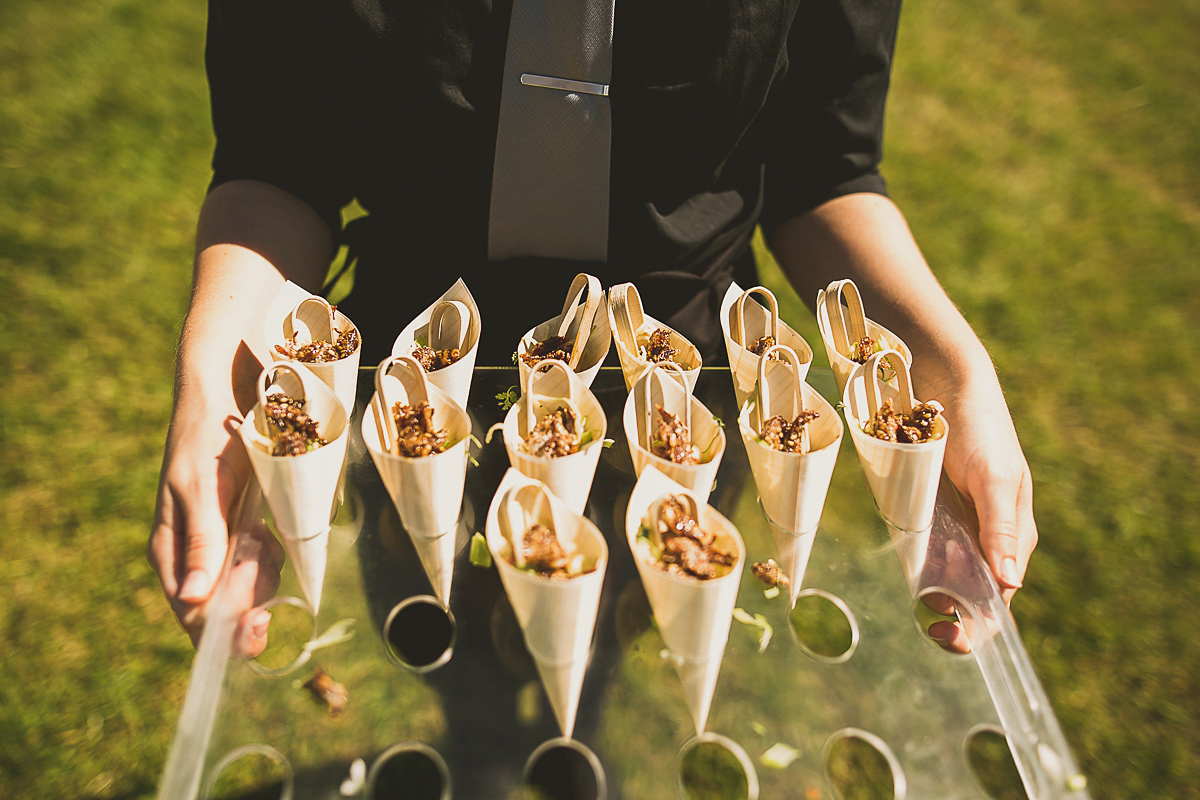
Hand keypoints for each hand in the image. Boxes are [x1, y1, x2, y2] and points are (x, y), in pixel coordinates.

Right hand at [148, 409, 283, 656]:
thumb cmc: (207, 436)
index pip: (194, 615)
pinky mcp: (242, 533)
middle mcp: (191, 557)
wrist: (228, 393)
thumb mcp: (203, 488)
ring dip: (264, 570)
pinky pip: (261, 564)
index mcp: (169, 552)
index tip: (258, 621)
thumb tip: (192, 598)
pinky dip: (271, 553)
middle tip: (263, 553)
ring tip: (261, 530)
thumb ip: (202, 541)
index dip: (226, 630)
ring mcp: (218, 546)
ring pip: (247, 590)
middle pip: (223, 611)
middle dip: (251, 596)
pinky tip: (267, 528)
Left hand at [920, 375, 1038, 651]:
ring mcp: (960, 527)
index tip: (946, 635)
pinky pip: (927, 552)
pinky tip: (906, 569)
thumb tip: (1009, 583)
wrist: (950, 385)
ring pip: (947, 579)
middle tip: (924, 621)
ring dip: (933, 594)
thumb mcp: (995, 479)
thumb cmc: (983, 431)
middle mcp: (988, 539)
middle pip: (972, 597)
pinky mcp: (935, 513)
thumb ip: (1001, 528)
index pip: (999, 601)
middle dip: (951, 616)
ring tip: (917, 595)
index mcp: (1014, 540)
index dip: (977, 628)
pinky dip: (918, 567)